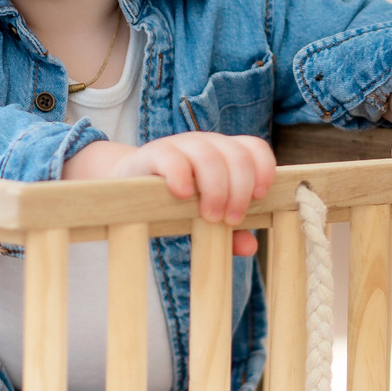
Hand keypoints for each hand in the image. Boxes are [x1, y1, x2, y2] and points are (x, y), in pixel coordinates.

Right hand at [65, 132, 275, 256]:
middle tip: (231, 219)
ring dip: (216, 188)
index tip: (259, 198)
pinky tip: (183, 195)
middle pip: (236, 155)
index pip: (253, 148)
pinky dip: (181, 176)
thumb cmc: (175, 202)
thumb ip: (229, 231)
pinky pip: (172, 158)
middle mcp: (206, 144)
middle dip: (239, 190)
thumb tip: (250, 246)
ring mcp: (180, 145)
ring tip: (210, 216)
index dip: (262, 170)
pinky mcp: (154, 154)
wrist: (128, 188)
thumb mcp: (205, 216)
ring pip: (209, 155)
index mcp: (224, 153)